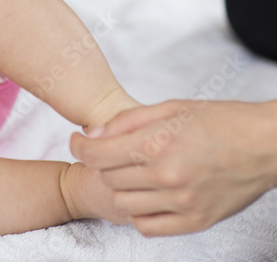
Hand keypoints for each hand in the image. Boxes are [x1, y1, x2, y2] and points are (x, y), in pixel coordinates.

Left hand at [70, 99, 276, 235]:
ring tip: (132, 172)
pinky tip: (147, 195)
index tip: (78, 143)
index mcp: (158, 145)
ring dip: (120, 187)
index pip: (95, 155)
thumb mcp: (169, 108)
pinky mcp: (196, 221)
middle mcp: (167, 177)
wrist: (267, 145)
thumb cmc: (219, 120)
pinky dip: (140, 213)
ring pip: (123, 204)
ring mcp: (182, 203)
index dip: (78, 147)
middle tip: (113, 152)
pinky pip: (148, 226)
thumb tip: (92, 135)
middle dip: (102, 163)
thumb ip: (126, 122)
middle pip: (107, 177)